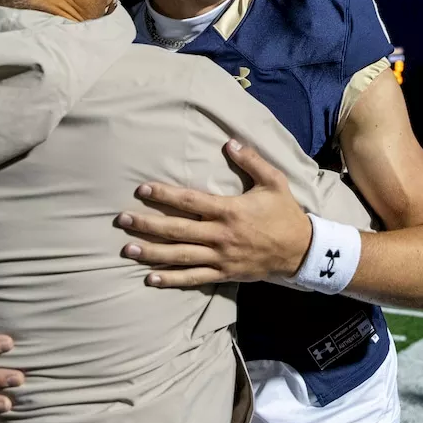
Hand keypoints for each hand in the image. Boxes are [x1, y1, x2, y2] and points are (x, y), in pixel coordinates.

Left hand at [117, 140, 312, 287]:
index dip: (164, 194)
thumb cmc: (285, 213)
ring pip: (180, 256)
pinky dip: (171, 280)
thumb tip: (229, 142)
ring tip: (126, 250)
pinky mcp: (224, 274)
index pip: (189, 201)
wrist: (301, 250)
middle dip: (147, 224)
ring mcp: (220, 257)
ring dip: (151, 253)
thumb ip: (252, 161)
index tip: (141, 189)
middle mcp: (220, 235)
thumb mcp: (274, 181)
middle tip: (121, 220)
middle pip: (177, 229)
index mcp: (229, 210)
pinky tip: (150, 278)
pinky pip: (193, 278)